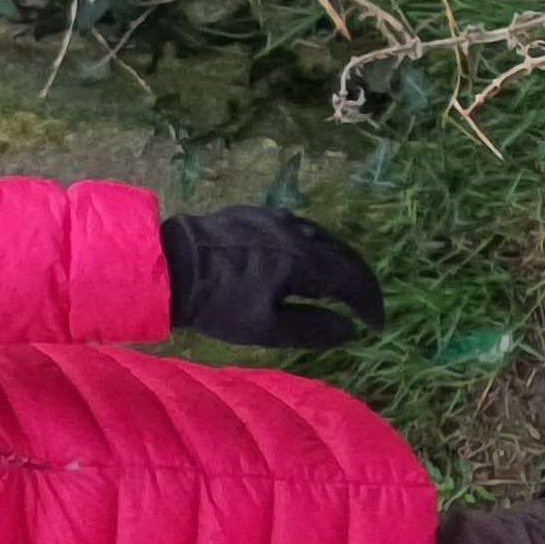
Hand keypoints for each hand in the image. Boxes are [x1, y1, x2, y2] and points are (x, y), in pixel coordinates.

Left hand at [159, 206, 384, 351]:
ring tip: (343, 285)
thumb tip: (349, 330)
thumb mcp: (266, 328)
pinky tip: (308, 260)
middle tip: (366, 307)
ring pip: (322, 238)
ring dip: (340, 262)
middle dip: (360, 282)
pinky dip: (315, 248)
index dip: (369, 304)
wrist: (170, 266)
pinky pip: (298, 229)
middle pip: (343, 255)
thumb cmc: (217, 304)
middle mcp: (298, 233)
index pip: (352, 280)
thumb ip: (313, 329)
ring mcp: (276, 219)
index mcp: (304, 260)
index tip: (375, 326)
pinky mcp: (256, 214)